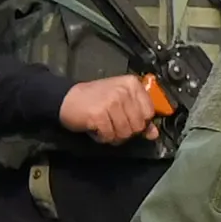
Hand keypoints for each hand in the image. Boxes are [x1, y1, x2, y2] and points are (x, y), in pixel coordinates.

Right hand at [58, 71, 172, 145]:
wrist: (67, 99)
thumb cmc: (94, 99)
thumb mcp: (120, 102)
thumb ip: (139, 115)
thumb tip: (153, 134)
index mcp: (132, 84)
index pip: (149, 112)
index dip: (140, 122)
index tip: (128, 120)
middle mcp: (123, 91)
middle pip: (138, 125)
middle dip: (126, 131)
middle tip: (113, 125)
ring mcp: (111, 102)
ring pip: (125, 133)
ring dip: (114, 136)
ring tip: (104, 127)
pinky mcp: (99, 114)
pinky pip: (109, 136)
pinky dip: (102, 137)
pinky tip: (96, 129)